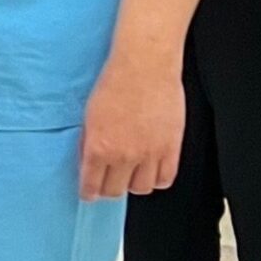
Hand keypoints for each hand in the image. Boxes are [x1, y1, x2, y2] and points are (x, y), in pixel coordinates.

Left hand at [80, 49, 184, 199]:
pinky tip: (151, 170)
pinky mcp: (171, 148)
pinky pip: (166, 178)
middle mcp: (123, 156)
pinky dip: (158, 178)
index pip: (91, 185)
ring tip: (130, 173)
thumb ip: (89, 142)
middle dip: (108, 188)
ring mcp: (149, 154)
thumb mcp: (89, 115)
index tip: (89, 193)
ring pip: (141, 188)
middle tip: (108, 181)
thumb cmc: (113, 83)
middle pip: (115, 191)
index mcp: (98, 147)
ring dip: (133, 183)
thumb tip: (88, 161)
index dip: (89, 193)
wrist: (144, 67)